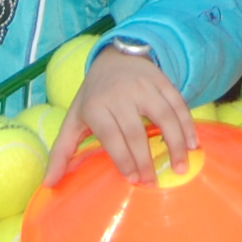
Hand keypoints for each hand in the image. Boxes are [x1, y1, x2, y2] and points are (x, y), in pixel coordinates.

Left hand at [47, 46, 193, 185]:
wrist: (114, 57)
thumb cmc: (93, 97)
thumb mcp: (74, 120)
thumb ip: (61, 152)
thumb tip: (47, 184)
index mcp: (96, 107)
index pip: (112, 136)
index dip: (124, 159)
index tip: (133, 180)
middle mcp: (120, 95)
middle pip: (137, 131)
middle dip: (146, 160)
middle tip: (153, 182)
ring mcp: (144, 86)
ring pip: (164, 117)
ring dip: (175, 144)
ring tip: (180, 169)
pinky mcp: (162, 81)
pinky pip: (179, 105)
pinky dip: (188, 126)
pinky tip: (193, 145)